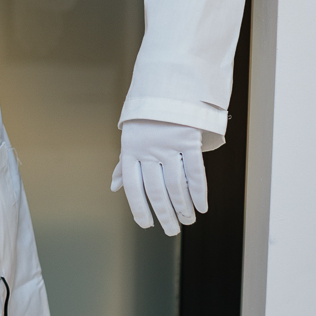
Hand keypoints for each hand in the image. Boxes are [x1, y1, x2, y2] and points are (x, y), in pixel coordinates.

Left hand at [110, 119, 207, 235]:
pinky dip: (199, 192)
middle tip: (172, 230)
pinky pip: (195, 171)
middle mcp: (147, 149)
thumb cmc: (148, 117)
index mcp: (130, 150)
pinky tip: (202, 206)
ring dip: (183, 207)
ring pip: (176, 184)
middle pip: (156, 190)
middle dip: (165, 214)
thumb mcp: (131, 137)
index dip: (139, 208)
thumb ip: (125, 164)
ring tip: (188, 220)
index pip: (133, 187)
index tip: (147, 225)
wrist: (168, 85)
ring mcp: (168, 143)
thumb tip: (114, 187)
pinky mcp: (188, 138)